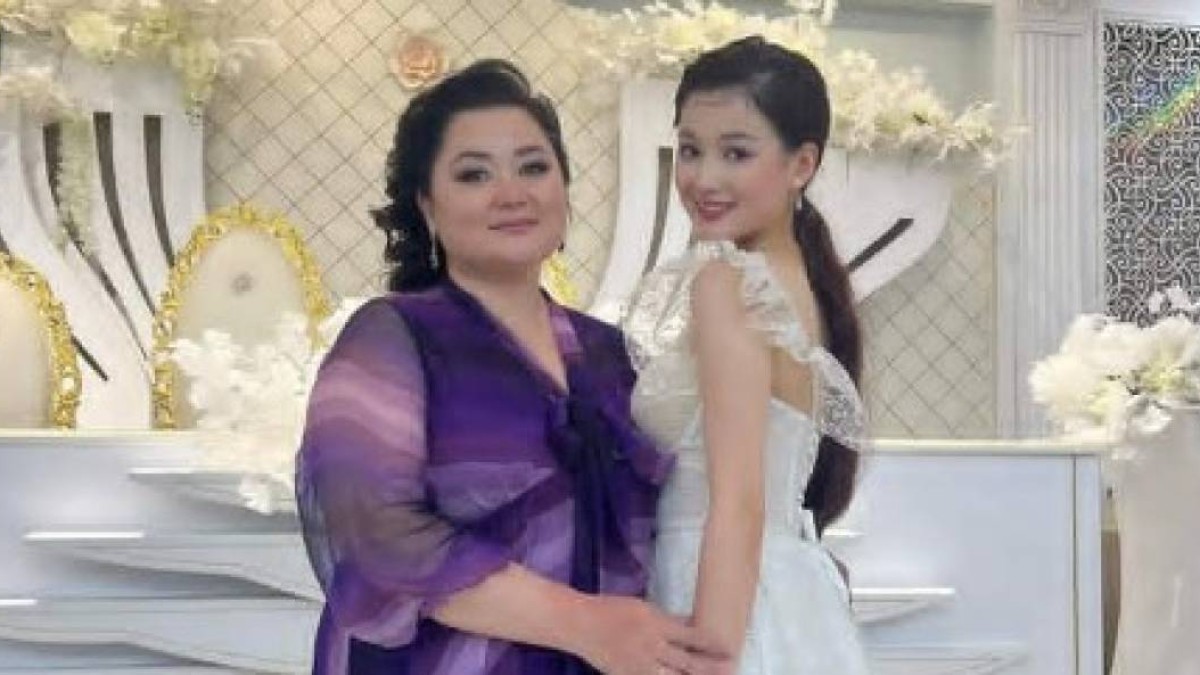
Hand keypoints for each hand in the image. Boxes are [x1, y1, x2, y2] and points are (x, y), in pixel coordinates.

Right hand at [572, 595, 730, 674]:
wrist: (580, 625)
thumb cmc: (611, 610)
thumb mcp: (643, 607)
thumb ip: (667, 619)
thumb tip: (690, 623)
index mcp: (656, 625)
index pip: (692, 637)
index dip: (712, 644)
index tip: (728, 648)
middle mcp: (651, 647)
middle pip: (688, 663)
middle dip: (711, 668)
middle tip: (730, 668)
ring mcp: (640, 666)